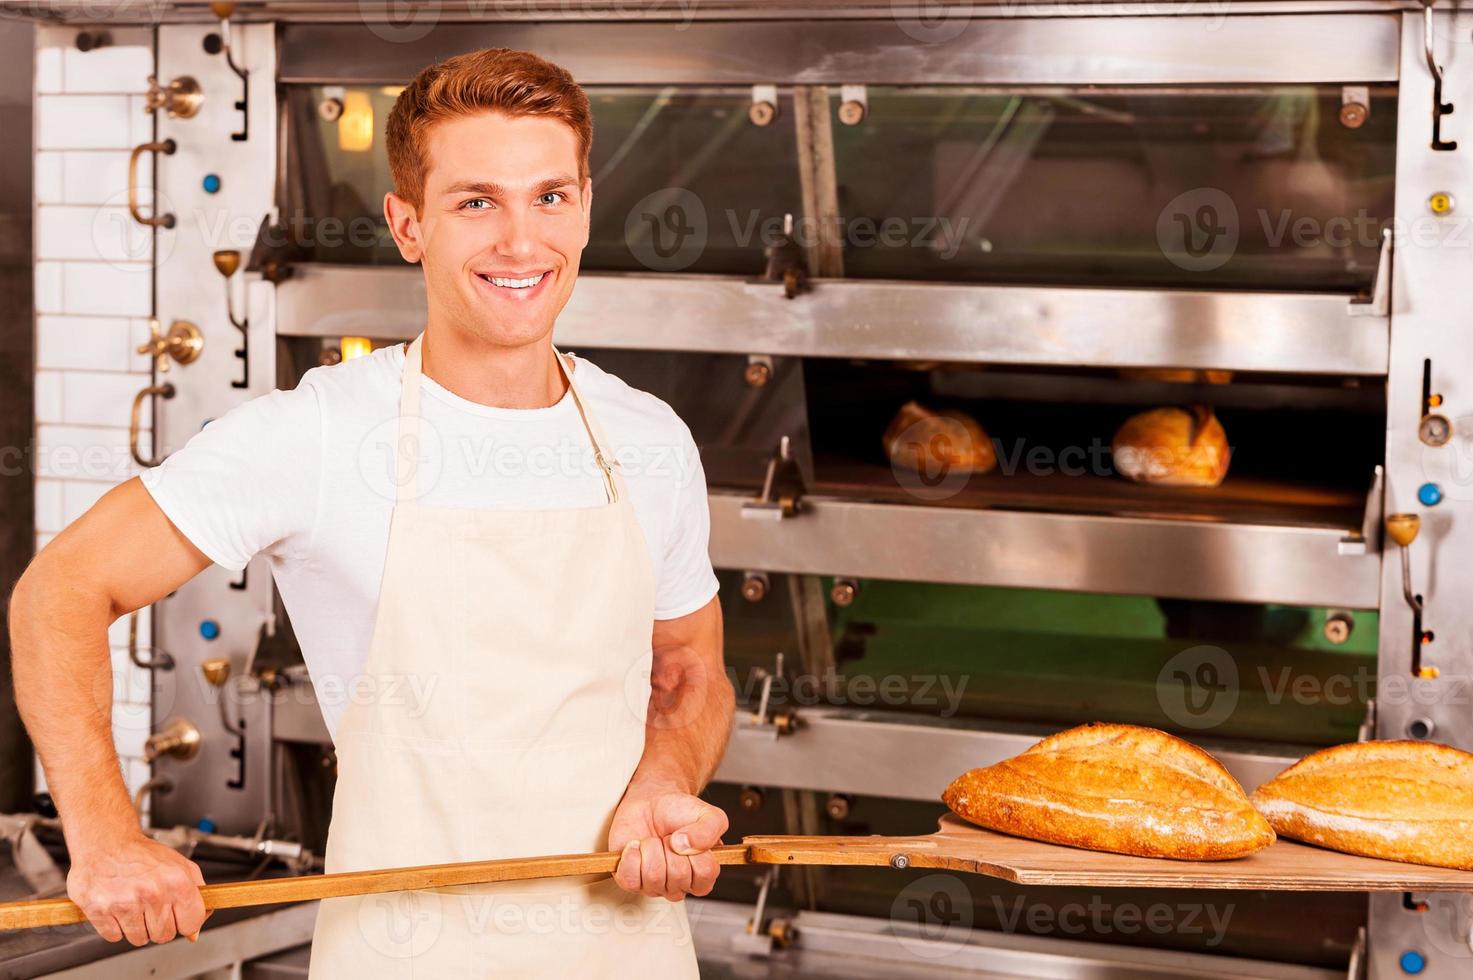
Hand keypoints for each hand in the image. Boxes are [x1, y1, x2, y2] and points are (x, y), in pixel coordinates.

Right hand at [67, 833, 208, 944]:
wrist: (106, 842)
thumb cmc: (141, 854)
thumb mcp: (180, 865)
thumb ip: (196, 896)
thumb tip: (194, 933)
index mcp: (176, 881)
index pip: (191, 924)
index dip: (185, 922)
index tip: (179, 917)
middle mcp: (152, 893)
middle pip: (164, 935)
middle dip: (159, 925)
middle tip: (150, 906)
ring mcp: (125, 903)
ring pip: (139, 939)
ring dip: (137, 928)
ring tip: (133, 905)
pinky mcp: (100, 910)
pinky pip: (114, 937)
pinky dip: (115, 927)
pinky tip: (117, 907)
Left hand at [609, 790, 728, 901]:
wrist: (650, 802)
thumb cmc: (680, 812)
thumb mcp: (709, 814)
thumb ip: (710, 829)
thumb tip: (685, 844)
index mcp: (702, 874)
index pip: (705, 872)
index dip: (695, 849)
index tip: (688, 835)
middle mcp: (679, 885)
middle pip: (678, 875)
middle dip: (670, 846)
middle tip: (669, 837)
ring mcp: (654, 886)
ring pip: (654, 876)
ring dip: (651, 847)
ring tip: (654, 840)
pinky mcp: (631, 881)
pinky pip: (630, 878)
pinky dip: (631, 855)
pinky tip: (636, 845)